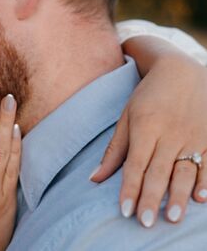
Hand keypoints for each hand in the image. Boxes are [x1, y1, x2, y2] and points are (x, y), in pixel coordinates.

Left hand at [91, 52, 206, 226]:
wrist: (180, 69)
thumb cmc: (147, 95)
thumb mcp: (126, 116)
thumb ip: (114, 149)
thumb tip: (95, 178)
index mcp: (145, 127)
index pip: (135, 164)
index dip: (129, 188)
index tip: (124, 210)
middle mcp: (169, 133)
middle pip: (158, 171)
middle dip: (151, 198)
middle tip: (145, 222)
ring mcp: (192, 135)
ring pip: (185, 170)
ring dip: (178, 195)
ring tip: (171, 217)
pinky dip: (206, 181)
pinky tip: (200, 198)